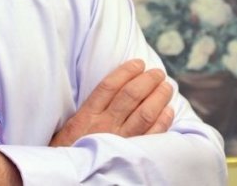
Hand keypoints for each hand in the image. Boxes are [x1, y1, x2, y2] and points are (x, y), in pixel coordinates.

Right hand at [50, 59, 174, 146]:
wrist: (67, 179)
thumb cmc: (68, 152)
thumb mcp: (70, 128)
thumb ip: (88, 110)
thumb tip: (112, 89)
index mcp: (86, 116)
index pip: (109, 86)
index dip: (126, 71)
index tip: (138, 63)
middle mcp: (104, 126)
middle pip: (131, 96)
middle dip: (147, 80)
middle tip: (157, 73)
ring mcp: (119, 141)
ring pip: (145, 113)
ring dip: (159, 97)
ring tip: (166, 86)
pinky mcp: (131, 155)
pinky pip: (152, 136)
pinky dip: (163, 121)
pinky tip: (168, 110)